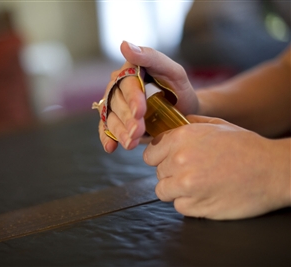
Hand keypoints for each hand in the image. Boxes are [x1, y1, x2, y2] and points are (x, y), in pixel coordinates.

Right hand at [98, 41, 198, 152]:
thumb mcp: (173, 71)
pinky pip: (106, 129)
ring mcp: (116, 105)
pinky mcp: (117, 121)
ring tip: (131, 143)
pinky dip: (107, 138)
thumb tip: (124, 44)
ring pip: (111, 117)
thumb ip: (151, 57)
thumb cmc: (179, 89)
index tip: (141, 111)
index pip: (125, 82)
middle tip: (138, 132)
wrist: (184, 113)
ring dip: (119, 131)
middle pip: (116, 102)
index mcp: (130, 71)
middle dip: (127, 118)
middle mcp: (119, 87)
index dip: (131, 97)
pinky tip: (111, 147)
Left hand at [143, 115, 290, 219]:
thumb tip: (167, 127)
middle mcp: (179, 160)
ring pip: (163, 191)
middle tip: (194, 171)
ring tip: (199, 184)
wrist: (273, 170)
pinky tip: (207, 194)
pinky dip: (189, 203)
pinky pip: (179, 206)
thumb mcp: (215, 125)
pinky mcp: (196, 206)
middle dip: (172, 173)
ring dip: (177, 190)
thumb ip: (187, 125)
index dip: (160, 158)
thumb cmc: (245, 146)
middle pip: (159, 173)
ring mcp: (186, 185)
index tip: (170, 161)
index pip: (149, 154)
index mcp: (181, 137)